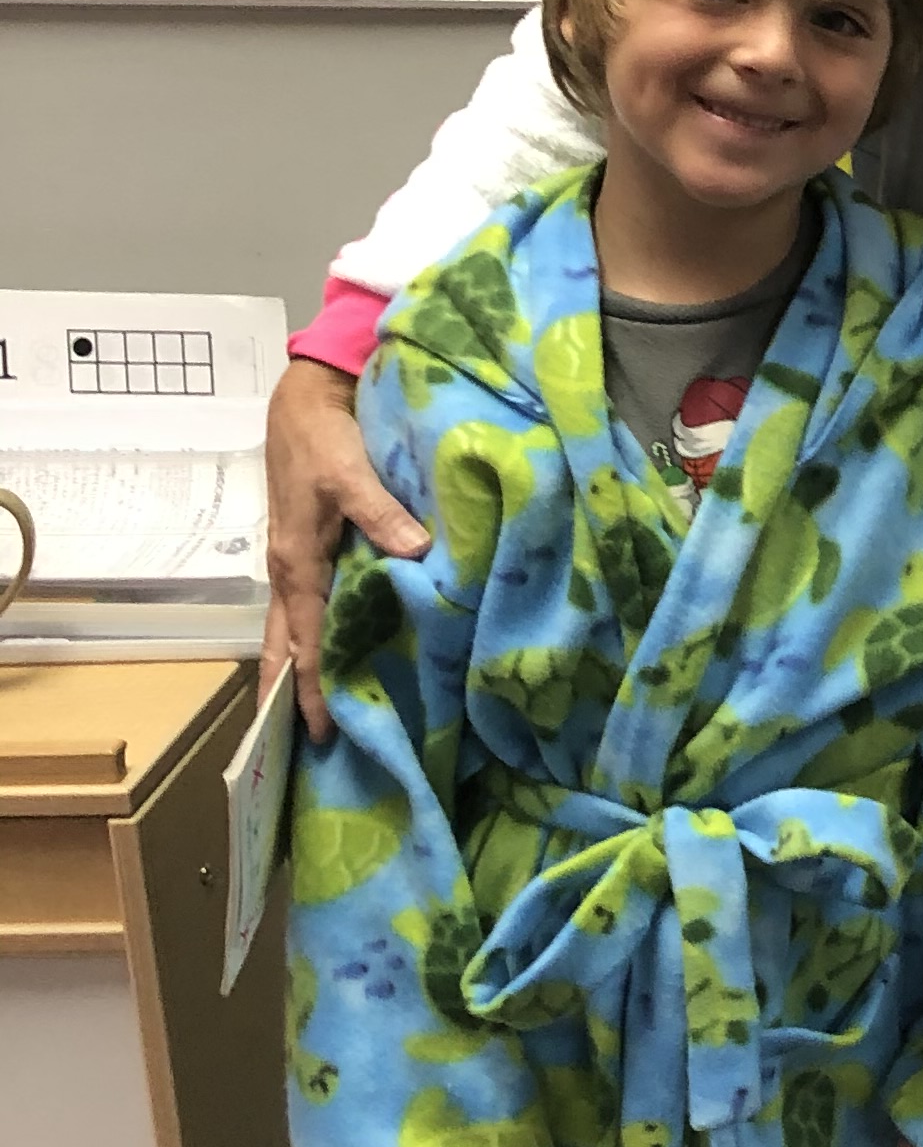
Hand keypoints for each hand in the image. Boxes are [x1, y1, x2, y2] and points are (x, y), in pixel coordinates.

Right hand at [263, 356, 427, 742]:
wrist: (304, 399)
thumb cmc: (324, 437)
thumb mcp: (351, 472)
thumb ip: (382, 514)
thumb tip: (414, 554)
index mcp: (297, 564)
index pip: (303, 642)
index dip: (312, 687)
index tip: (322, 731)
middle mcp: (291, 571)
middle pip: (284, 647)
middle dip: (290, 695)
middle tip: (303, 747)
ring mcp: (297, 562)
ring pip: (291, 631)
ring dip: (299, 671)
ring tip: (313, 716)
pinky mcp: (310, 548)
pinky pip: (309, 606)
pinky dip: (314, 638)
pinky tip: (338, 653)